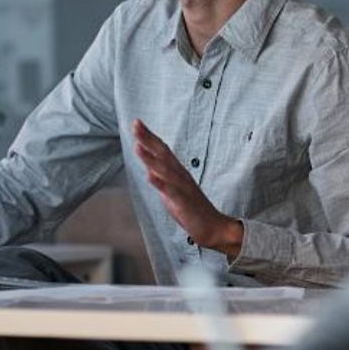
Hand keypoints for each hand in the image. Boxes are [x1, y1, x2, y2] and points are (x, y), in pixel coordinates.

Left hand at [133, 119, 243, 256]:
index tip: (136, 122)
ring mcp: (182, 188)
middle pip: (163, 153)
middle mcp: (180, 175)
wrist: (213, 227)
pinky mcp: (183, 202)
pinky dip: (160, 183)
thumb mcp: (172, 189)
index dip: (149, 136)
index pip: (162, 149)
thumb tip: (148, 165)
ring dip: (150, 158)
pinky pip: (171, 191)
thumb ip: (162, 176)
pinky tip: (149, 176)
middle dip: (148, 139)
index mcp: (177, 171)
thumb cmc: (191, 207)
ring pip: (165, 170)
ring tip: (137, 146)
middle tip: (135, 124)